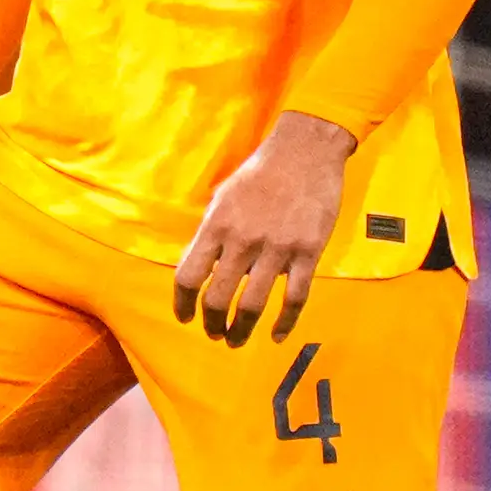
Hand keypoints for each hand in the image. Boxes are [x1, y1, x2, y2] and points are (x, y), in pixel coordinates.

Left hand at [172, 111, 354, 345]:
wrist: (305, 150)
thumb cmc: (260, 172)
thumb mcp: (223, 197)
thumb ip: (211, 233)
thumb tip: (199, 268)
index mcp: (217, 225)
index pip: (188, 275)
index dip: (182, 303)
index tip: (185, 317)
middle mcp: (243, 240)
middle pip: (217, 298)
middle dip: (212, 324)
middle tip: (214, 333)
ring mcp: (277, 248)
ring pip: (252, 305)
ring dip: (241, 330)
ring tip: (237, 339)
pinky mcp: (308, 252)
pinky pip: (294, 298)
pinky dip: (284, 323)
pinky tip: (276, 335)